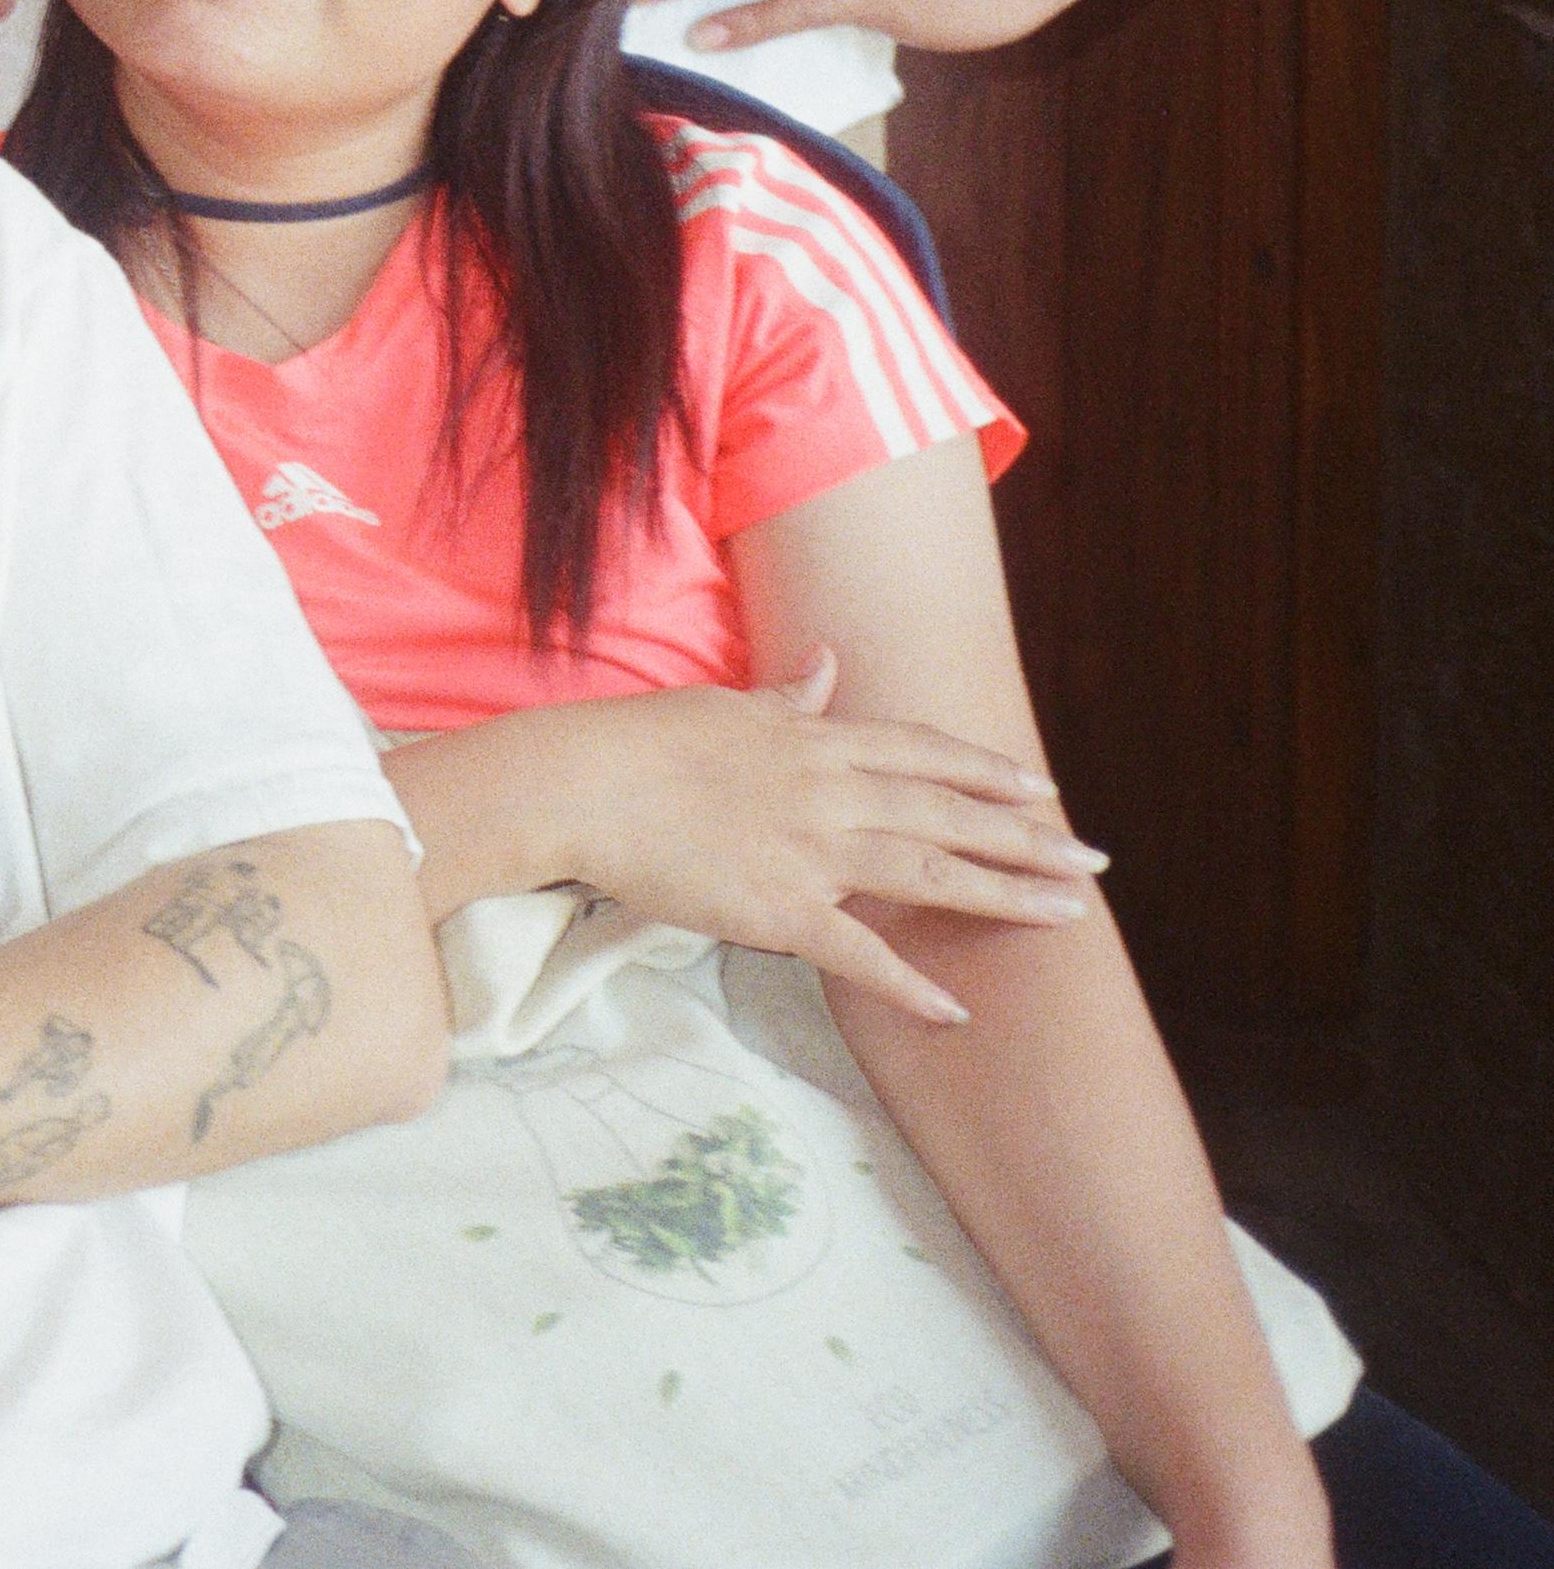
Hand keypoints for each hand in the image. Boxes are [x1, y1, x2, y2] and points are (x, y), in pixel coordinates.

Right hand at [546, 655, 1105, 1024]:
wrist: (580, 785)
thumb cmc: (641, 742)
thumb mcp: (724, 706)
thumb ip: (787, 698)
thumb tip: (827, 663)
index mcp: (816, 741)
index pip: (924, 753)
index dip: (987, 771)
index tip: (1042, 787)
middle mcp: (829, 792)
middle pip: (949, 813)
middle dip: (1029, 836)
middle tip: (1094, 859)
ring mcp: (810, 851)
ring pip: (928, 871)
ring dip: (1005, 894)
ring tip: (1068, 914)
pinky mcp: (778, 909)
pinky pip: (858, 952)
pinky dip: (908, 983)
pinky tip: (954, 1010)